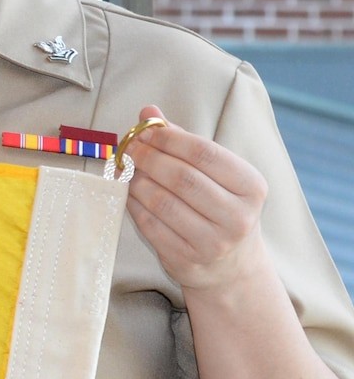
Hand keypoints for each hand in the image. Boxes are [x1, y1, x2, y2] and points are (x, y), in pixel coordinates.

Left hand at [124, 103, 272, 293]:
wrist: (232, 266)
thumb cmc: (221, 207)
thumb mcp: (216, 174)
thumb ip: (184, 142)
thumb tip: (148, 112)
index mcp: (251, 187)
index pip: (205, 153)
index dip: (169, 138)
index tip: (146, 130)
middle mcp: (238, 217)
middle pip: (182, 178)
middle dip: (149, 157)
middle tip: (130, 147)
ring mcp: (213, 242)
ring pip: (162, 202)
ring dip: (136, 181)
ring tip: (127, 169)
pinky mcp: (186, 259)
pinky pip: (149, 225)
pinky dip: (133, 204)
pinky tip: (128, 192)